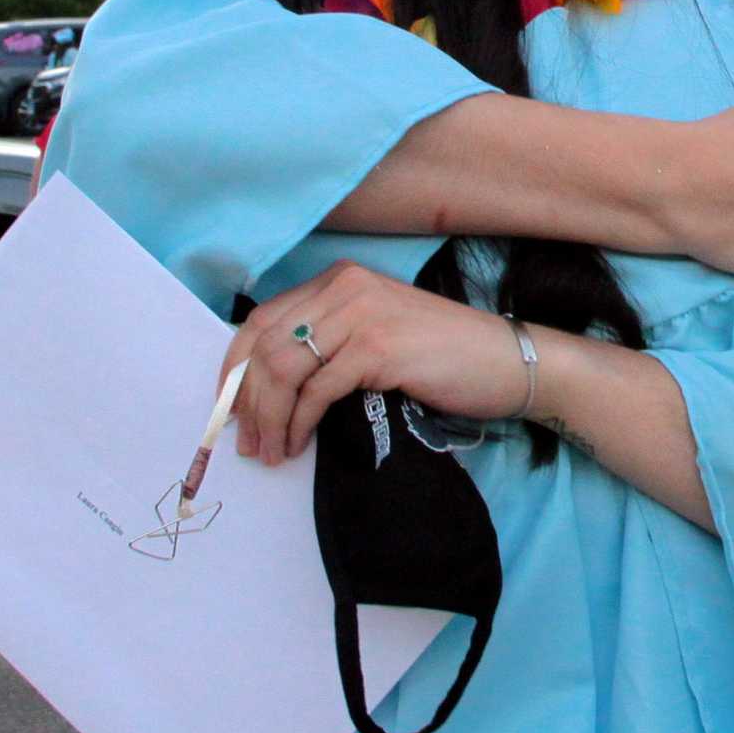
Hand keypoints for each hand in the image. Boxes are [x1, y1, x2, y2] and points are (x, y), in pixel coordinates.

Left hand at [219, 261, 528, 466]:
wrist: (506, 361)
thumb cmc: (444, 356)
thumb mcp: (376, 334)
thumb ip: (331, 343)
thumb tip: (270, 389)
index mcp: (340, 280)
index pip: (262, 319)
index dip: (235, 367)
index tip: (227, 408)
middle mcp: (345, 287)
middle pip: (266, 344)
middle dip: (246, 399)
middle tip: (244, 442)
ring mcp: (362, 314)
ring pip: (285, 368)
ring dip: (268, 417)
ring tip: (269, 452)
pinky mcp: (378, 347)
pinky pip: (318, 389)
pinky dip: (300, 422)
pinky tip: (299, 443)